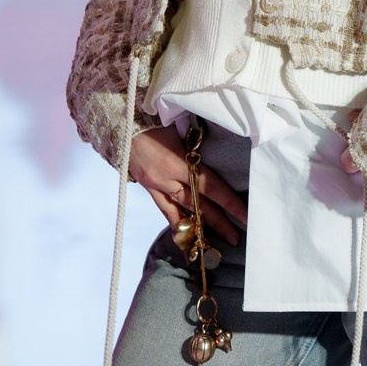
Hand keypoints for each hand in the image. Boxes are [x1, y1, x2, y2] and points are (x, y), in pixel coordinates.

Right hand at [129, 126, 247, 244]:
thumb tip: (219, 152)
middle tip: (236, 238)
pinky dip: (176, 225)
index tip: (245, 215)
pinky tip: (185, 240)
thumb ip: (197, 144)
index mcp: (177, 161)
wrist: (121, 123)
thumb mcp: (180, 128)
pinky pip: (164, 210)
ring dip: (199, 228)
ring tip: (213, 246)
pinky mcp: (148, 188)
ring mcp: (156, 185)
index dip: (229, 202)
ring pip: (181, 212)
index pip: (210, 186)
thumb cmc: (155, 119)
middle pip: (198, 204)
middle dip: (219, 222)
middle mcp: (167, 178)